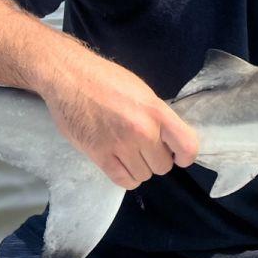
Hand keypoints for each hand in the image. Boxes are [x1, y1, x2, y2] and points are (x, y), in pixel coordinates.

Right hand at [36, 53, 201, 190]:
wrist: (69, 77)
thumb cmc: (106, 80)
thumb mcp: (143, 92)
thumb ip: (157, 117)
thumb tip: (168, 140)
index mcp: (156, 111)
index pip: (187, 145)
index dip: (185, 156)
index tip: (178, 156)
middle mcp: (142, 130)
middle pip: (163, 166)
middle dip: (155, 159)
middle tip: (143, 147)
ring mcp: (120, 144)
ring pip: (143, 175)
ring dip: (138, 168)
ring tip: (127, 152)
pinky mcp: (99, 155)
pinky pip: (123, 180)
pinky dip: (125, 177)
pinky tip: (120, 164)